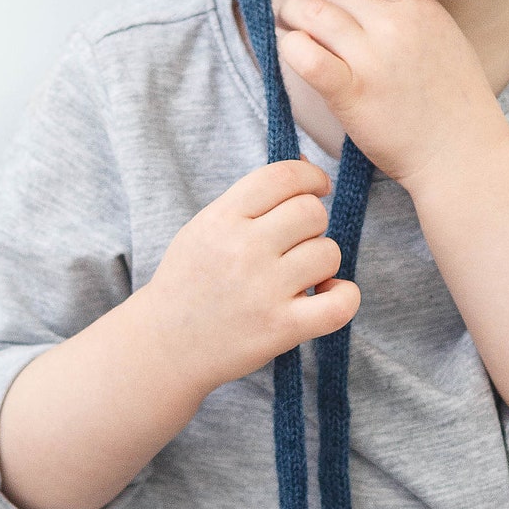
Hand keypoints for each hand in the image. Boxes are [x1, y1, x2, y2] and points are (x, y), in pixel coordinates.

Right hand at [141, 158, 358, 394]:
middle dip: (312, 225)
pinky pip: (342, 303)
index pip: (282, 177)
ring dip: (322, 262)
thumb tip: (305, 162)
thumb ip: (250, 199)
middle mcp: (243, 250)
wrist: (164, 345)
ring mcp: (264, 289)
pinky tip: (326, 296)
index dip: (310, 176)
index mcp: (221, 219)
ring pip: (329, 252)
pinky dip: (344, 296)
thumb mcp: (205, 228)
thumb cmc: (190, 282)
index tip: (317, 188)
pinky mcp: (282, 327)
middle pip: (312, 212)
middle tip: (295, 243)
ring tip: (299, 275)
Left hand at [275, 0, 508, 187]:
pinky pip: (304, 54)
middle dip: (314, 2)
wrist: (462, 155)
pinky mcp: (350, 93)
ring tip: (294, 34)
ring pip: (311, 13)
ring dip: (293, 20)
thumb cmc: (455, 104)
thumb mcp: (446, 38)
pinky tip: (294, 55)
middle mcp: (395, 25)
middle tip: (306, 21)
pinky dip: (291, 48)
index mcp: (420, 8)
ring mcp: (372, 59)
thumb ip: (411, 12)